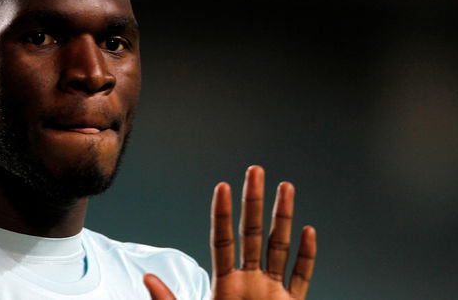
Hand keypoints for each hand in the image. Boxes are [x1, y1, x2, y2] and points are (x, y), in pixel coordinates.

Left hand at [144, 166, 316, 299]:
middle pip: (253, 233)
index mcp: (224, 285)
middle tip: (255, 170)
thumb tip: (147, 280)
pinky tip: (309, 231)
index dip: (222, 213)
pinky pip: (302, 278)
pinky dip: (307, 256)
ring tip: (285, 187)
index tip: (222, 186)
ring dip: (285, 217)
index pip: (223, 240)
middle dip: (254, 202)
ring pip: (281, 247)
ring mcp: (272, 293)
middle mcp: (250, 283)